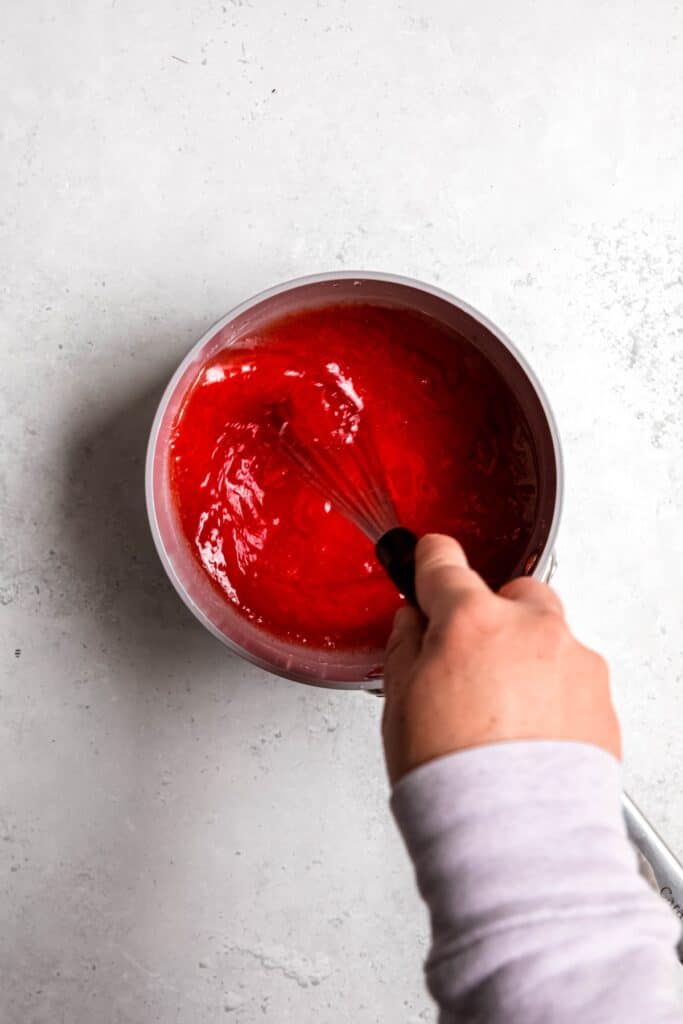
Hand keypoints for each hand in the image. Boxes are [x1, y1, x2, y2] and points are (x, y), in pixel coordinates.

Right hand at [382, 534, 620, 783]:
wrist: (515, 838)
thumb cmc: (454, 778)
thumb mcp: (400, 701)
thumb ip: (406, 645)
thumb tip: (414, 623)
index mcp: (472, 620)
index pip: (444, 562)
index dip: (430, 561)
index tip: (429, 562)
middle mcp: (530, 628)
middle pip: (511, 591)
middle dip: (491, 614)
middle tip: (469, 659)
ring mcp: (572, 661)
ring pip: (547, 634)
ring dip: (525, 655)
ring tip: (500, 713)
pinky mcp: (601, 697)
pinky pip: (572, 675)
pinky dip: (553, 692)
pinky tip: (527, 732)